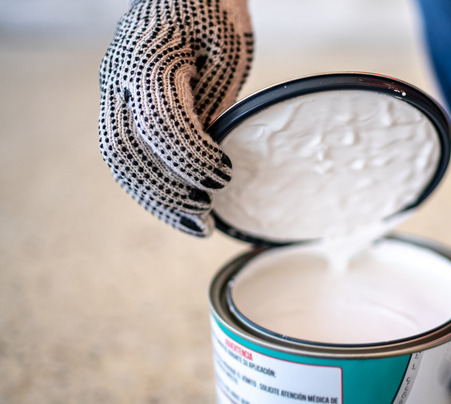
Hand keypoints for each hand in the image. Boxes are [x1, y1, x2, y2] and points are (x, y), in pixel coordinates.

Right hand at [98, 0, 252, 235]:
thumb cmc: (213, 12)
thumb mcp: (225, 49)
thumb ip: (214, 99)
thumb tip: (216, 157)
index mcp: (149, 59)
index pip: (159, 122)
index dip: (190, 157)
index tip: (224, 178)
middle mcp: (119, 78)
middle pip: (125, 150)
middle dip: (165, 191)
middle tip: (206, 218)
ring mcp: (114, 92)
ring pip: (119, 159)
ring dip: (155, 199)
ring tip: (196, 225)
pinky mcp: (120, 105)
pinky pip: (125, 153)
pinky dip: (151, 185)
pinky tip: (180, 206)